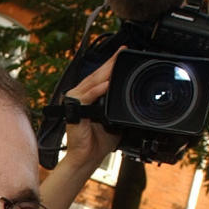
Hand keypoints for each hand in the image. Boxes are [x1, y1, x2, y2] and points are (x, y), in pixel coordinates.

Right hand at [59, 53, 120, 173]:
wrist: (88, 157)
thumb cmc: (99, 141)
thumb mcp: (114, 118)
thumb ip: (119, 104)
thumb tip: (134, 95)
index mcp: (88, 96)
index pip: (100, 76)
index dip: (111, 64)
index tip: (123, 53)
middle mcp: (80, 96)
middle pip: (96, 76)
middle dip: (110, 63)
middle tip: (122, 52)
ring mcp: (76, 102)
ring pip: (92, 83)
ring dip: (105, 72)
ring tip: (116, 62)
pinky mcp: (74, 111)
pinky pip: (87, 97)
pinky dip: (97, 91)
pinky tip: (107, 84)